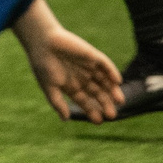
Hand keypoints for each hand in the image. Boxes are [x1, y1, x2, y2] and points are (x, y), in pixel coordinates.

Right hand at [14, 2, 121, 122]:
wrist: (42, 42)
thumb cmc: (42, 64)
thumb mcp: (49, 86)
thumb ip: (58, 103)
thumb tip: (66, 119)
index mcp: (70, 85)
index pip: (85, 101)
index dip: (92, 111)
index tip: (99, 121)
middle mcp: (81, 77)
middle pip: (98, 93)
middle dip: (105, 104)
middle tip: (112, 115)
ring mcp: (88, 66)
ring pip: (105, 81)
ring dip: (113, 90)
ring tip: (120, 101)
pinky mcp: (92, 56)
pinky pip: (106, 65)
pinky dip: (112, 72)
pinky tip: (117, 81)